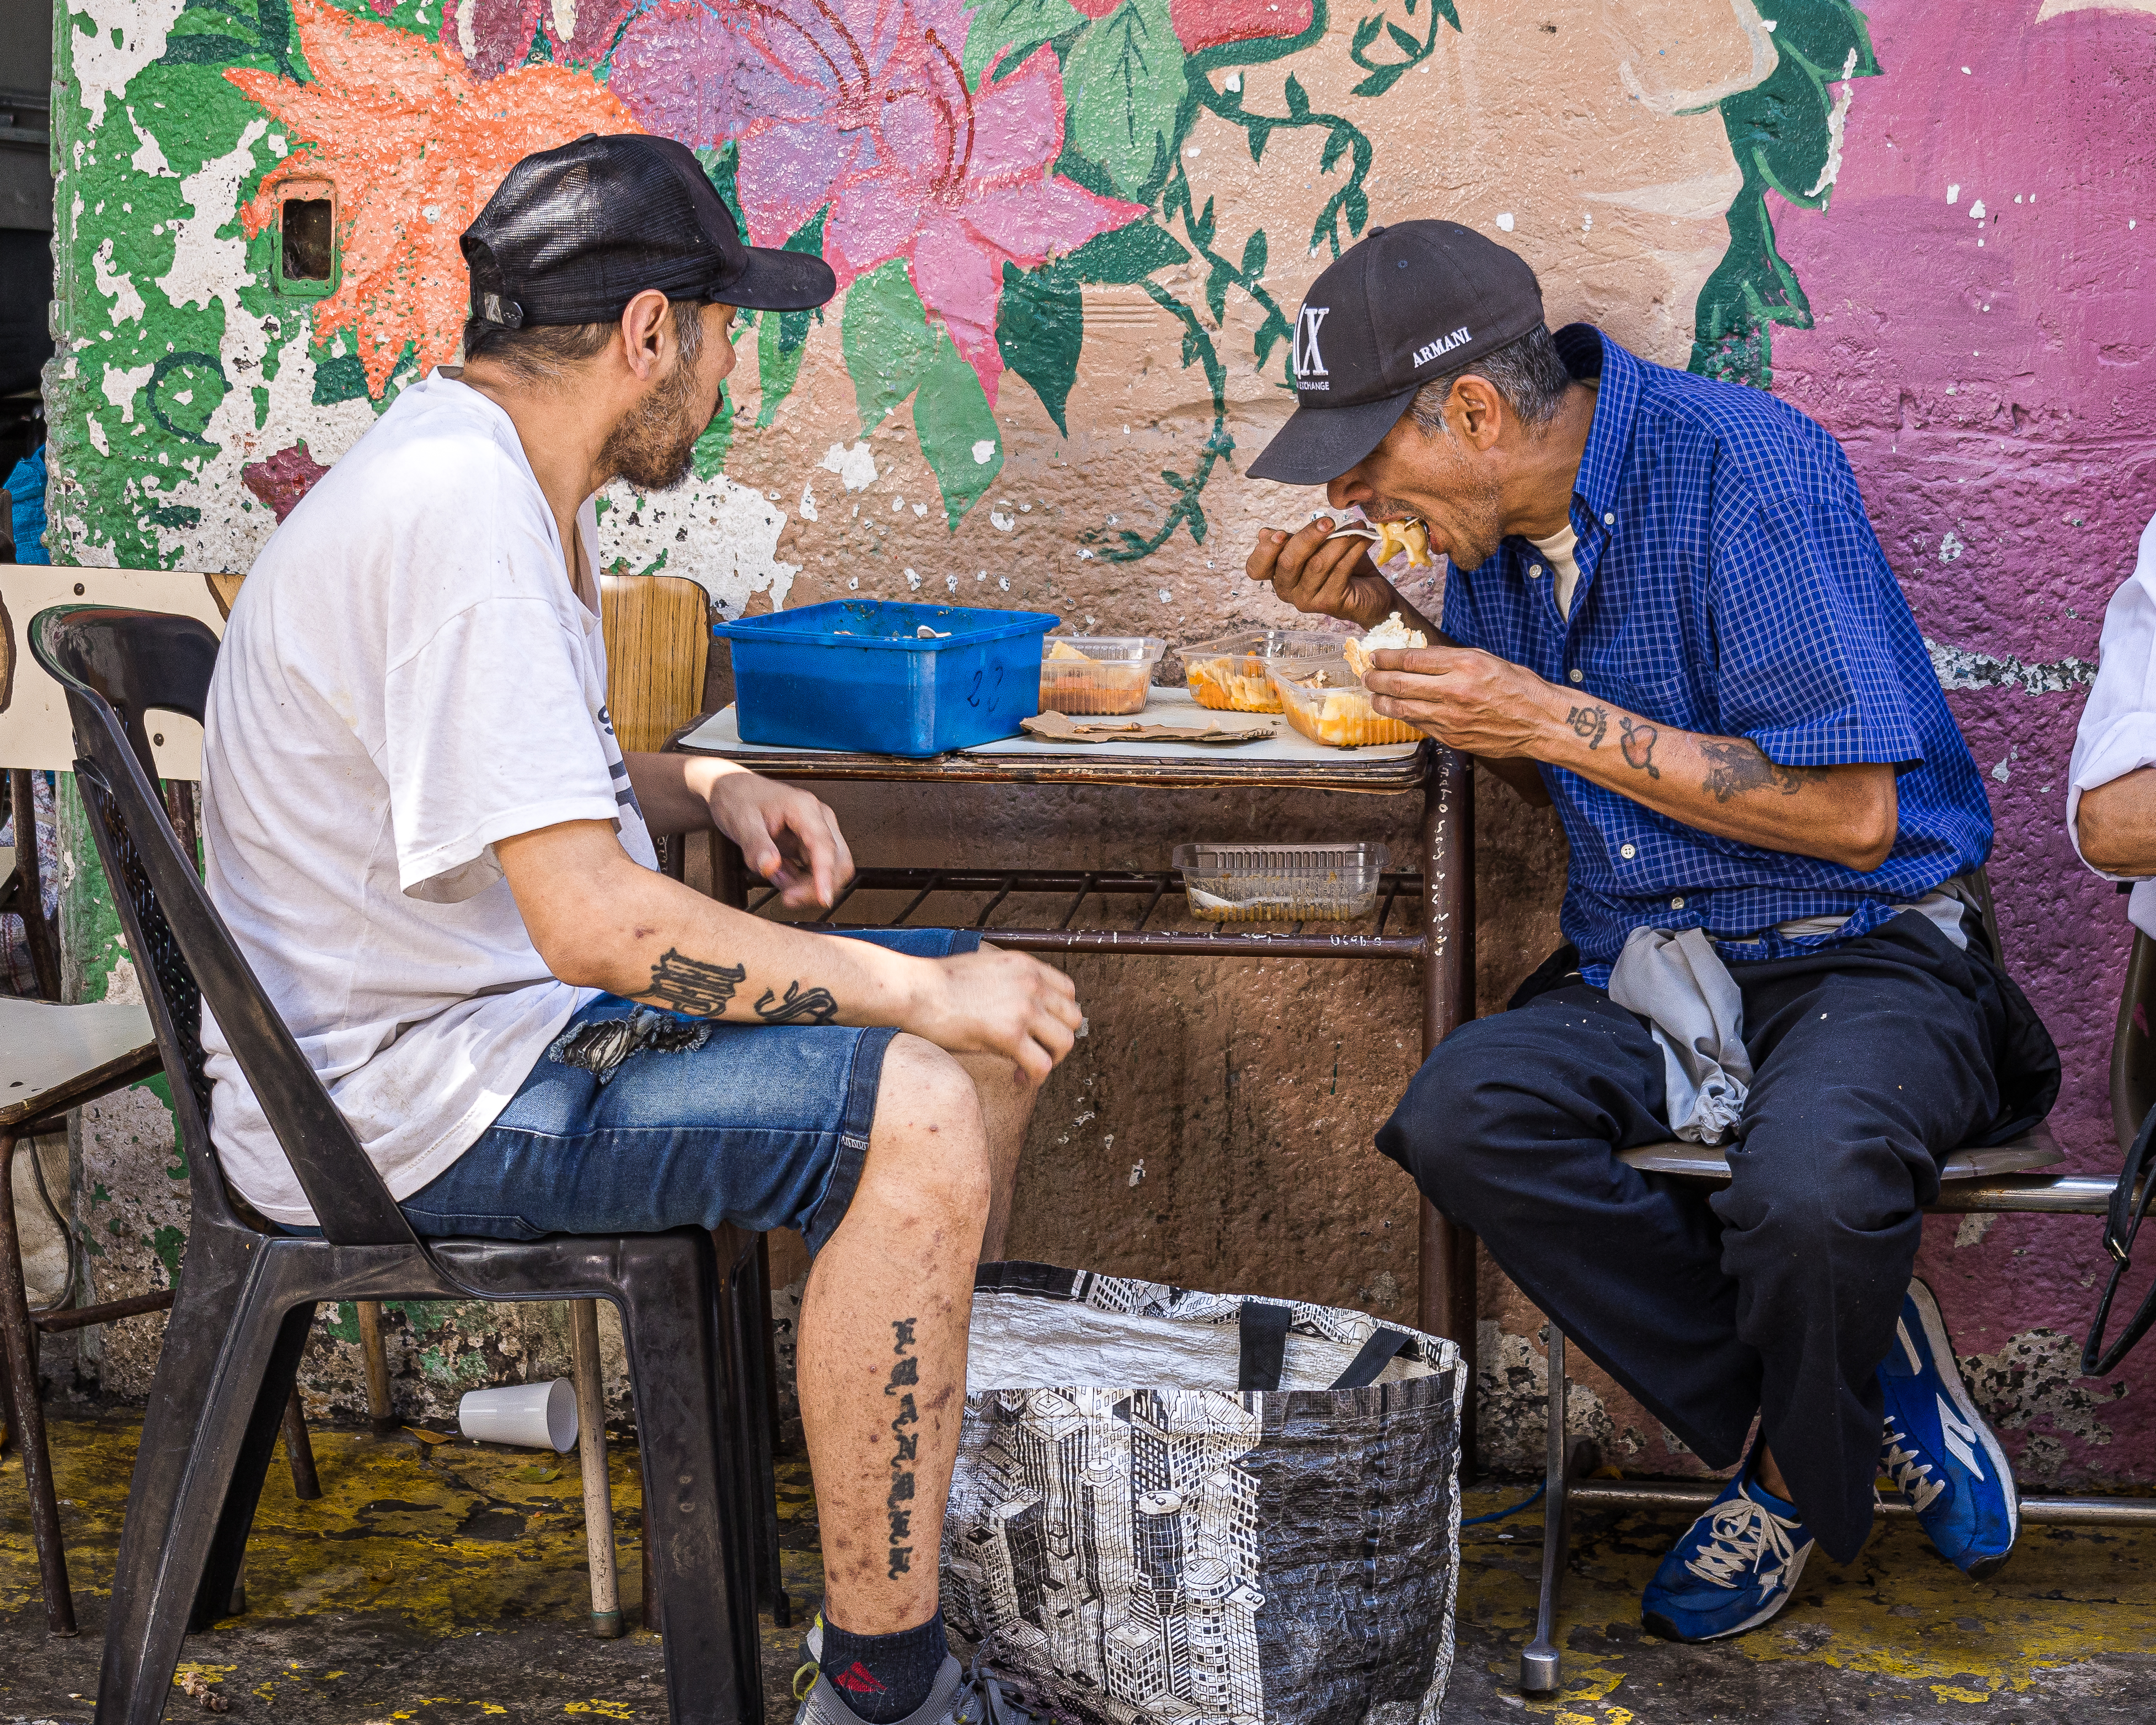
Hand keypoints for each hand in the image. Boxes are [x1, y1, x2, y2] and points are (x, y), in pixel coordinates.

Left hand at [704, 770, 854, 909]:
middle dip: (816, 887)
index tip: (823, 898)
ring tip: (777, 880)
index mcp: (804, 808)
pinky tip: (780, 875)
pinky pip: (816, 871)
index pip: (824, 846)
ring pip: (831, 870)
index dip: (826, 875)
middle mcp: (819, 819)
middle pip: (838, 862)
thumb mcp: (741, 822)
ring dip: (808, 886)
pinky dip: (801, 882)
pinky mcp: (811, 844)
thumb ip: (756, 845)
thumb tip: (770, 866)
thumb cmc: (739, 799)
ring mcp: (818, 832)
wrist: (733, 790)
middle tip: (788, 899)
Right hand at [906, 946, 1083, 1083]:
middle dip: (1058, 1039)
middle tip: (1037, 1052)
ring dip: (1051, 1060)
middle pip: (1073, 1018)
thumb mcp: (985, 969)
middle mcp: (1032, 983)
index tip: (1042, 1030)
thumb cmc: (938, 984)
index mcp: (1026, 966)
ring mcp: (1023, 1008)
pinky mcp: (1009, 1034)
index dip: (1059, 1015)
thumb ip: (1010, 983)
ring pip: (1065, 1042)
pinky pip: (1041, 1065)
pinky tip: (1018, 1079)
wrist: (914, 990)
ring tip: (1028, 1068)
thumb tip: (1018, 1009)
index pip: (1068, 991)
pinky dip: (1034, 1078)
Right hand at [1247, 519, 1400, 628]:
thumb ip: (1293, 540)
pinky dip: (1353, 550)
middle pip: (1288, 562)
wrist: (1370, 592)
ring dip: (1339, 541)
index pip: (1256, 569)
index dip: (1264, 552)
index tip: (1281, 534)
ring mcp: (1306, 600)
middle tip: (1328, 521)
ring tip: (1356, 527)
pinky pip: (1340, 570)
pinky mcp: (1329, 603)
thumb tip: (1263, 533)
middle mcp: (1287, 591)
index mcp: (1277, 575)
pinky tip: (1364, 538)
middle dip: (1308, 538)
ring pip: (1317, 564)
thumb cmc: (1338, 565)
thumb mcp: (1313, 548)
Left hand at [1361, 646, 1564, 756]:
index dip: (1386, 657)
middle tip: (1366, 675)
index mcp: (1464, 664)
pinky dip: (1403, 716)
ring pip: (1402, 708)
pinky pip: (1419, 724)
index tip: (1375, 655)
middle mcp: (1454, 691)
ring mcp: (1451, 718)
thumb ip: (1449, 659)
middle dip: (1375, 679)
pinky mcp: (1451, 737)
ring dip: (1382, 701)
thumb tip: (1415, 658)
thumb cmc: (1517, 686)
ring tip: (1373, 695)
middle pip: (1399, 684)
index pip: (1411, 659)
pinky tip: (1396, 710)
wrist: (1539, 722)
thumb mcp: (1484, 659)